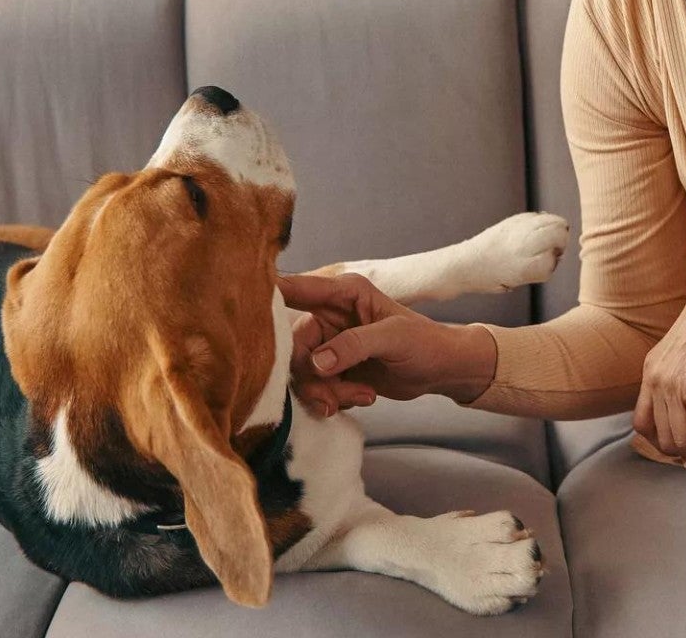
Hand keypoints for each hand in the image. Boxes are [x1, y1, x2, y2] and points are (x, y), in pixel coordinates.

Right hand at [277, 271, 486, 412]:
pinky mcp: (333, 368)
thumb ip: (353, 346)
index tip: (243, 317)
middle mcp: (328, 315)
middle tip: (333, 397)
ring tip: (362, 396)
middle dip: (312, 375)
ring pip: (303, 371)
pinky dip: (335, 397)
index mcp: (341, 293)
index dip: (266, 299)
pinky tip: (365, 397)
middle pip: (292, 345)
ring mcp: (329, 343)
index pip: (293, 289)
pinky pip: (316, 386)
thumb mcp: (393, 339)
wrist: (441, 370)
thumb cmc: (425, 342)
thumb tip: (316, 363)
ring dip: (327, 391)